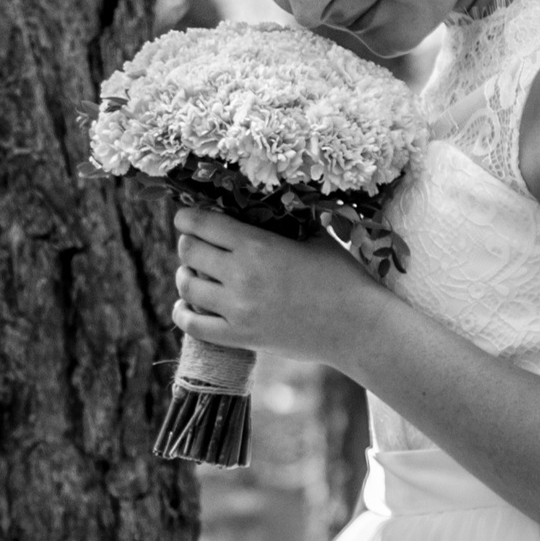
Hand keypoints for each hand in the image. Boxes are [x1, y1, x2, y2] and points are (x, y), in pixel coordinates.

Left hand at [172, 207, 384, 368]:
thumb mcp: (313, 235)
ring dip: (185, 276)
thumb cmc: (341, 276)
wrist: (357, 326)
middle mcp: (242, 275)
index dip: (187, 217)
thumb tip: (260, 202)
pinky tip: (186, 306)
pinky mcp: (241, 338)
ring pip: (186, 287)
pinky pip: (193, 326)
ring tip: (192, 273)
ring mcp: (239, 310)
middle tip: (194, 244)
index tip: (185, 217)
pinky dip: (182, 313)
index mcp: (258, 245)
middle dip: (187, 244)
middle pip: (189, 252)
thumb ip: (282, 220)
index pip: (202, 224)